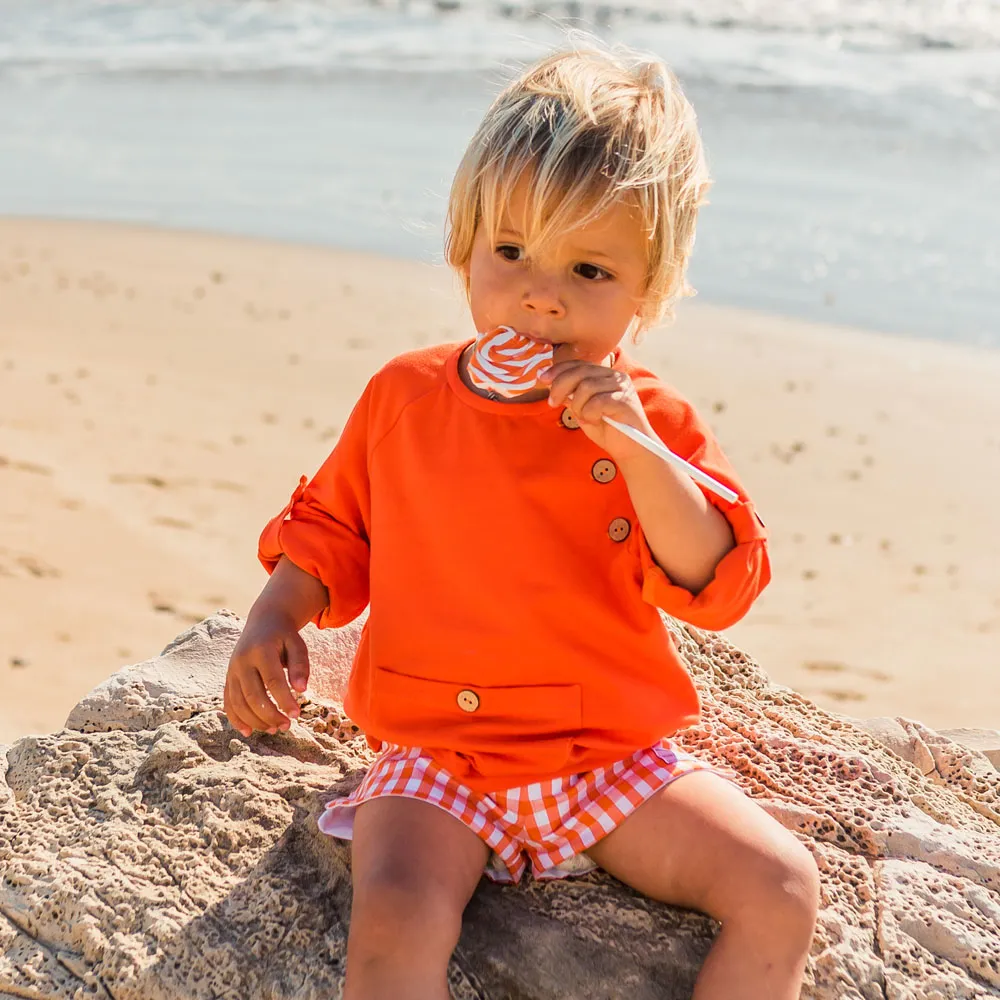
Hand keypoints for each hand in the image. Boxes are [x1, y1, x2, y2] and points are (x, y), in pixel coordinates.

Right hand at [224, 610, 309, 736]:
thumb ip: (300, 665)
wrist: (263, 622)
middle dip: (270, 714)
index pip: (272, 680)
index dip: (284, 700)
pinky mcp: (228, 678)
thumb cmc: (284, 636)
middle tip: (287, 726)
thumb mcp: (297, 644)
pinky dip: (236, 719)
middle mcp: (242, 661)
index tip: (296, 715)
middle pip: (253, 695)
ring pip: (238, 702)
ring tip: (274, 729)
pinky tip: (249, 732)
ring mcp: (232, 670)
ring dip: (255, 720)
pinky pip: (228, 702)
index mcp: (261, 650)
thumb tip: (301, 690)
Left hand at [539, 360, 654, 458]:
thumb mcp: (582, 409)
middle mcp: (615, 376)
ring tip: (585, 417)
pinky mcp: (625, 400)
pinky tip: (596, 420)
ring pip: (586, 387)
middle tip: (553, 403)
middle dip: (560, 386)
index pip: (578, 364)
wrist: (629, 449)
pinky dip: (590, 413)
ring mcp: (621, 387)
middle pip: (580, 372)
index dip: (558, 370)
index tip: (542, 378)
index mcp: (605, 375)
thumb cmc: (606, 429)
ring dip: (578, 405)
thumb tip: (550, 381)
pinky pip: (596, 402)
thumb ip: (570, 395)